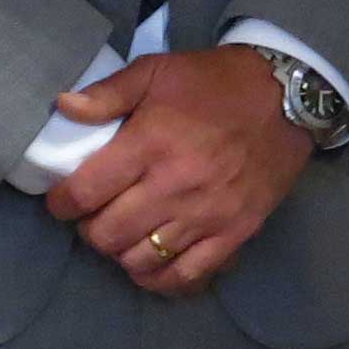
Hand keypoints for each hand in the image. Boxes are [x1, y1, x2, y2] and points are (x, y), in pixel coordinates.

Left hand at [40, 46, 314, 296]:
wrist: (287, 98)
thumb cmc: (215, 83)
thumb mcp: (157, 70)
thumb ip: (107, 93)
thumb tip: (62, 108)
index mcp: (151, 142)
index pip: (86, 192)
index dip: (61, 203)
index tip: (61, 201)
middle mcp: (175, 185)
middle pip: (108, 233)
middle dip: (89, 229)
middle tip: (92, 216)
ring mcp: (206, 215)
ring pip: (141, 259)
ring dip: (120, 252)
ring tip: (121, 235)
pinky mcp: (234, 233)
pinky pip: (186, 275)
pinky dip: (159, 279)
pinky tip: (149, 265)